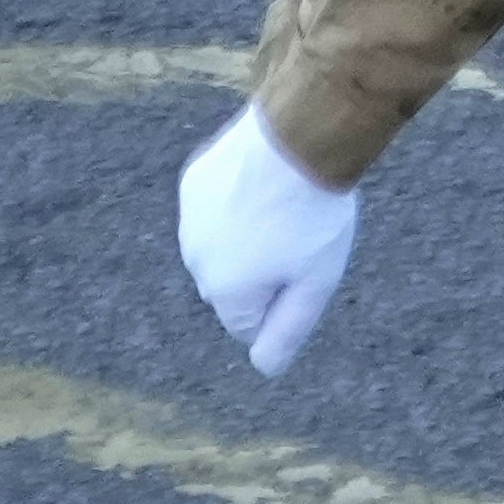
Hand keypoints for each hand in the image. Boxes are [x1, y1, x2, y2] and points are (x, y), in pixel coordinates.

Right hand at [174, 110, 360, 372]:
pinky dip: (233, 200)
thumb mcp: (315, 283)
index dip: (281, 299)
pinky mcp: (192, 182)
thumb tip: (265, 368)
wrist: (300, 136)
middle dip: (259, 269)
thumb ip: (287, 331)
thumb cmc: (314, 215)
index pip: (247, 324)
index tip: (303, 266)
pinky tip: (261, 180)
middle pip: (231, 284)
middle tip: (297, 234)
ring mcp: (188, 219)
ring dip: (244, 234)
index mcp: (222, 291)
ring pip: (220, 244)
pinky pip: (213, 206)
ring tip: (281, 205)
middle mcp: (194, 260)